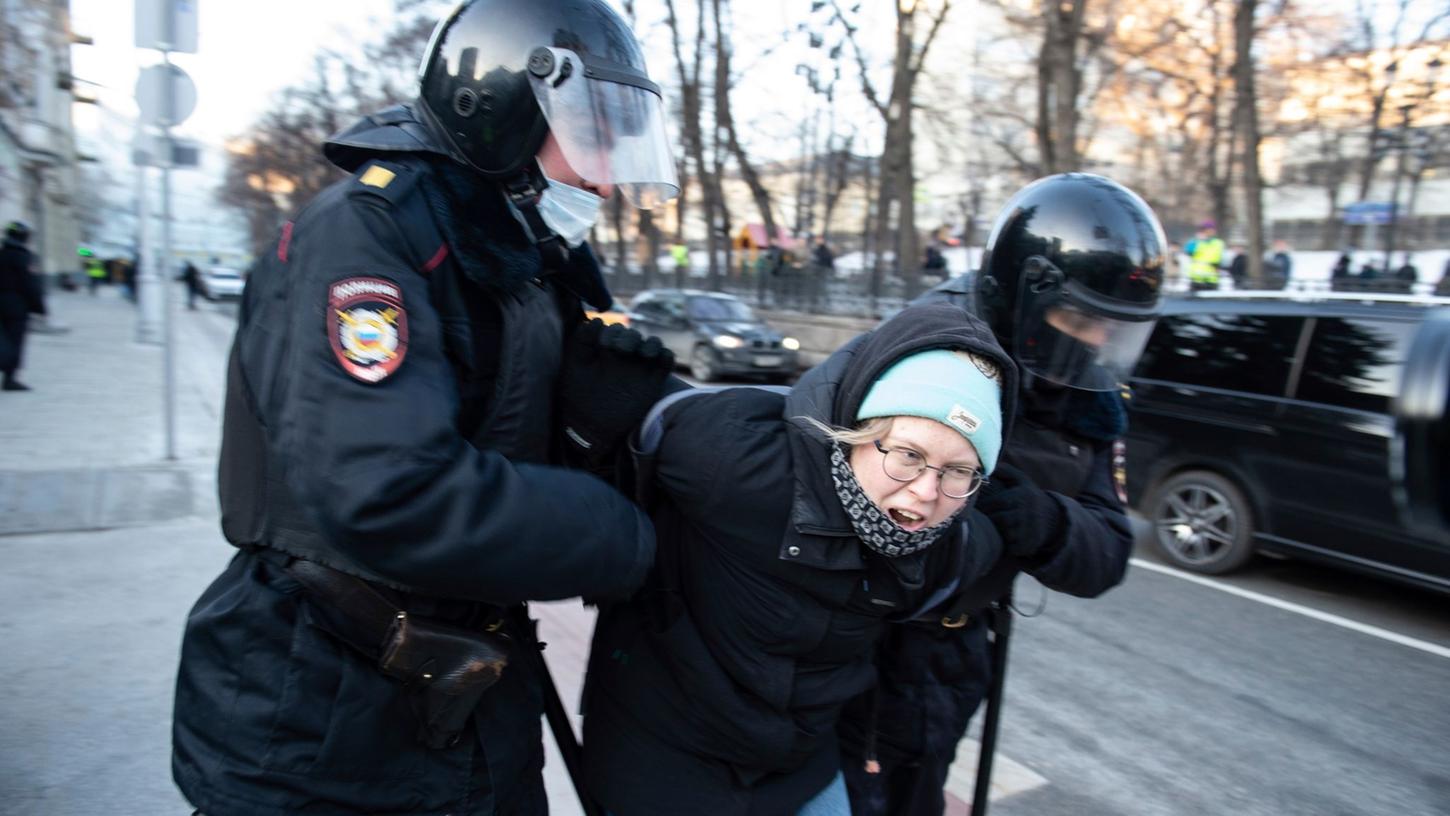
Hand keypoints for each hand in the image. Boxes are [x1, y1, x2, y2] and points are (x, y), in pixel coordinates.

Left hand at [557, 319, 673, 471]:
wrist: (593, 427)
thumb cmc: (579, 398)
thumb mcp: (575, 367)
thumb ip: (582, 342)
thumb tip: (596, 320)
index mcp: (604, 352)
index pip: (614, 330)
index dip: (611, 333)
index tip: (604, 346)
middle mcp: (624, 357)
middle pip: (634, 335)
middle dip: (629, 337)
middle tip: (622, 349)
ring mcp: (639, 368)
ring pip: (652, 344)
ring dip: (650, 343)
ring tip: (643, 354)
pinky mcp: (653, 381)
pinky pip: (666, 361)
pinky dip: (665, 356)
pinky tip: (656, 360)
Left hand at [974, 464, 1063, 561]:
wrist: (1052, 520)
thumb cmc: (1030, 498)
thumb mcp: (1022, 481)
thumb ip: (1006, 471)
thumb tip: (989, 466)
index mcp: (1020, 497)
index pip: (994, 503)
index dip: (984, 507)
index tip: (977, 508)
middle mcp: (1024, 513)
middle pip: (996, 519)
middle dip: (988, 519)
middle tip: (981, 519)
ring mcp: (1026, 530)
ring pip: (1001, 532)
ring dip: (995, 531)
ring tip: (992, 527)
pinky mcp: (1027, 545)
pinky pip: (1008, 546)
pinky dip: (1004, 543)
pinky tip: (1004, 537)